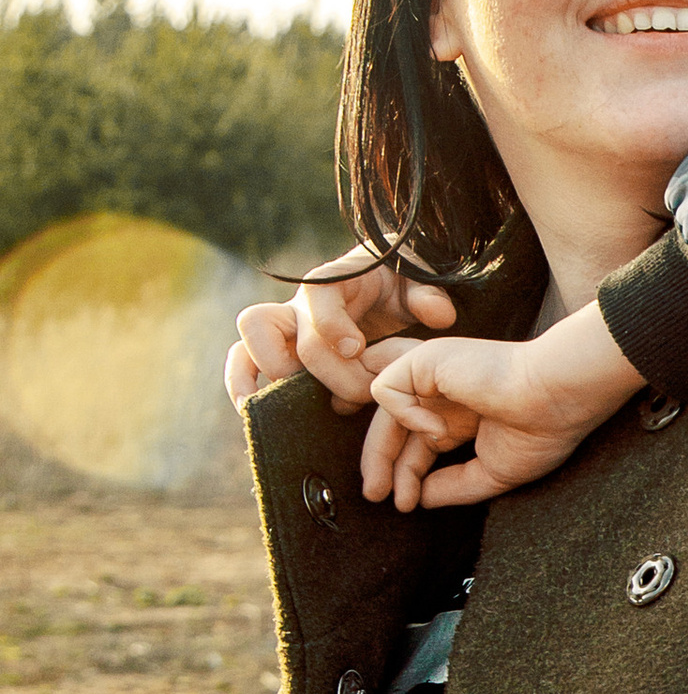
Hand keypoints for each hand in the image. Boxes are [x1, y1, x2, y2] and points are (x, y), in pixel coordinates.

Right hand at [223, 247, 455, 416]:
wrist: (380, 286)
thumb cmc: (397, 285)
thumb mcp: (416, 284)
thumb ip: (428, 296)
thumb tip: (439, 315)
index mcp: (333, 281)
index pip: (317, 296)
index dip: (331, 325)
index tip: (357, 349)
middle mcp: (300, 304)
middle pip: (287, 334)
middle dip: (325, 372)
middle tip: (360, 393)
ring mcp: (284, 329)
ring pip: (249, 342)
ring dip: (264, 377)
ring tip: (284, 409)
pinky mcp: (277, 351)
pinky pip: (242, 362)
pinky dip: (241, 385)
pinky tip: (251, 412)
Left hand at [362, 305, 645, 510]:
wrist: (557, 397)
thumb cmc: (542, 430)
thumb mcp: (493, 472)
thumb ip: (454, 486)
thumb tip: (419, 500)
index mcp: (463, 414)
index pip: (420, 443)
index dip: (407, 474)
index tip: (405, 505)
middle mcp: (445, 392)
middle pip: (396, 428)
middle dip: (381, 464)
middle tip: (375, 496)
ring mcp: (434, 374)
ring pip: (384, 410)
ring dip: (379, 452)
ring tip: (382, 486)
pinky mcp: (426, 360)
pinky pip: (387, 390)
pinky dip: (402, 416)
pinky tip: (435, 433)